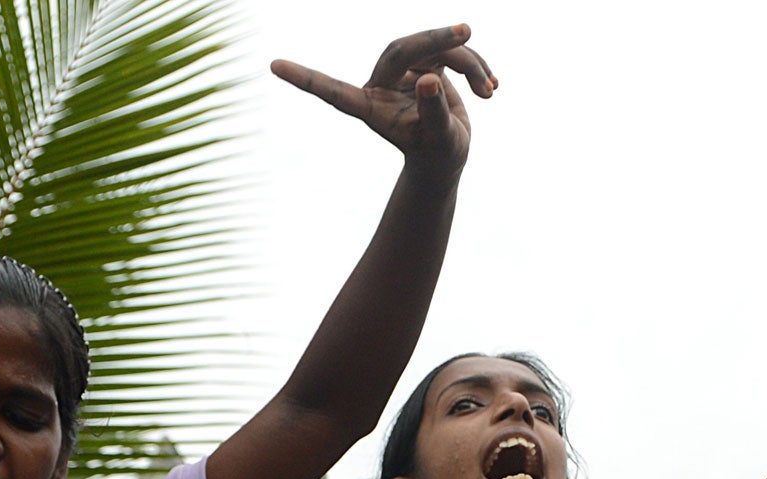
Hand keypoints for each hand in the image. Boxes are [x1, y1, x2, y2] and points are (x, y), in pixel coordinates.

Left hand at [272, 23, 494, 179]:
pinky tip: (493, 88)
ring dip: (469, 64)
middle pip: (402, 48)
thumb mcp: (440, 139)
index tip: (273, 68)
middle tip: (467, 32)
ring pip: (435, 49)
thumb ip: (433, 110)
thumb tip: (430, 78)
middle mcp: (381, 84)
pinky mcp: (424, 64)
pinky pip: (450, 54)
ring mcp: (402, 72)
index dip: (307, 79)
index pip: (334, 91)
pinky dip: (475, 67)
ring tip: (491, 92)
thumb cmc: (437, 155)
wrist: (448, 157)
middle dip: (437, 40)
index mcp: (370, 106)